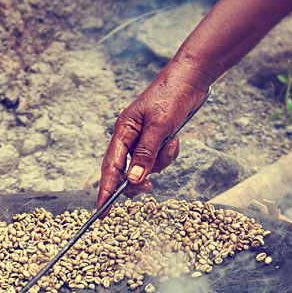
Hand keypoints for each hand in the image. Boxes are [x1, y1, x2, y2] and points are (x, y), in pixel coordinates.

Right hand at [97, 62, 209, 207]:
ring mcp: (143, 140)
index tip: (101, 211)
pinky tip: (175, 138)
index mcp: (123, 131)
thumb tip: (133, 179)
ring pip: (147, 167)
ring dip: (161, 161)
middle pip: (126, 171)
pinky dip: (169, 153)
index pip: (110, 166)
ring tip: (171, 141)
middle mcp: (129, 137)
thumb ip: (145, 154)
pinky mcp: (156, 141)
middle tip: (149, 188)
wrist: (190, 81)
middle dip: (138, 180)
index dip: (105, 190)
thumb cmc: (171, 97)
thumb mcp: (159, 127)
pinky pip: (159, 159)